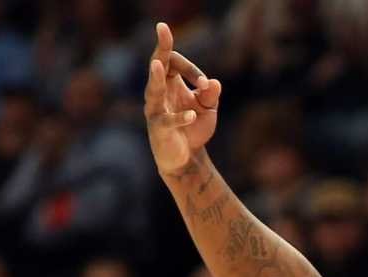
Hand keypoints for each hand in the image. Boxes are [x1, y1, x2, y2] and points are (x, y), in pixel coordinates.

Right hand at [144, 23, 222, 176]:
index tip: (205, 85)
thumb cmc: (193, 128)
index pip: (175, 62)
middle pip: (158, 64)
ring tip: (158, 65)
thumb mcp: (207, 109)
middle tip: (163, 27)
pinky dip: (181, 118)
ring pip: (153, 90)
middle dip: (162, 47)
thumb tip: (214, 83)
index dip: (192, 70)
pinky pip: (167, 121)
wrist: (186, 159)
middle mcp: (158, 92)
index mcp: (170, 82)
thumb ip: (211, 96)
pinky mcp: (159, 129)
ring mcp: (155, 110)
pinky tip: (192, 115)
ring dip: (156, 78)